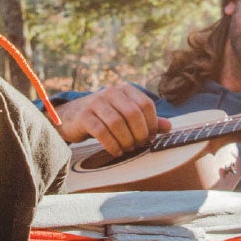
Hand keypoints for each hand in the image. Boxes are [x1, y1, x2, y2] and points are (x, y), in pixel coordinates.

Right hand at [54, 83, 171, 156]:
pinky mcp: (84, 116)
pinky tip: (116, 151)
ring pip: (117, 123)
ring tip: (127, 149)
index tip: (150, 137)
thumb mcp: (125, 114)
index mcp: (125, 89)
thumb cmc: (104, 116)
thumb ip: (147, 120)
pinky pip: (101, 131)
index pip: (146, 104)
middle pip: (133, 113)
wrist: (72, 116)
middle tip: (139, 145)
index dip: (152, 123)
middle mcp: (111, 92)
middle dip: (140, 133)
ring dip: (126, 141)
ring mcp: (95, 102)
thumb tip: (169, 127)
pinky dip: (112, 145)